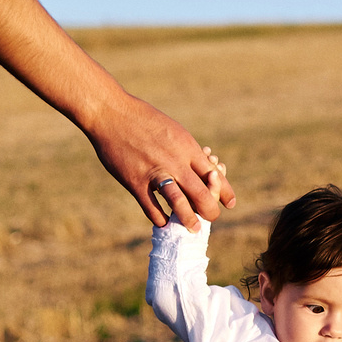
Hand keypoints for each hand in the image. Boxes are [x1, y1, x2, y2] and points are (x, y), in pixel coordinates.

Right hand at [86, 93, 234, 228]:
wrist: (111, 113)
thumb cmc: (143, 119)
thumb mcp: (173, 130)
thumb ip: (186, 152)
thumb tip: (202, 166)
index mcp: (187, 147)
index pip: (213, 174)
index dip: (224, 191)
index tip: (231, 203)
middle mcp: (174, 162)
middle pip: (202, 193)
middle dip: (210, 210)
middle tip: (211, 217)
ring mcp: (155, 173)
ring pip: (179, 204)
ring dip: (189, 220)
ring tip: (194, 228)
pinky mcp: (135, 182)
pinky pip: (152, 209)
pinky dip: (161, 218)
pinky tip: (164, 221)